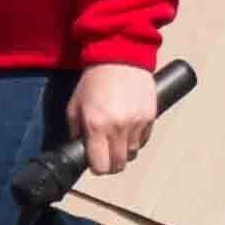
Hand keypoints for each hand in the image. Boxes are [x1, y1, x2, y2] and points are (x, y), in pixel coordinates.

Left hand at [68, 60, 162, 176]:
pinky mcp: (150, 116)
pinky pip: (144, 139)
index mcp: (97, 126)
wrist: (120, 56)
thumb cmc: (95, 79)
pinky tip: (129, 126)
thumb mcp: (75, 104)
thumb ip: (75, 129)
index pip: (101, 166)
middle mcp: (118, 128)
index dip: (98, 167)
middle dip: (111, 163)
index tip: (96, 162)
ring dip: (124, 149)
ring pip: (132, 153)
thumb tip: (79, 146)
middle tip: (107, 153)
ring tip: (118, 135)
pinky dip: (137, 137)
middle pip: (119, 164)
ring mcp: (137, 123)